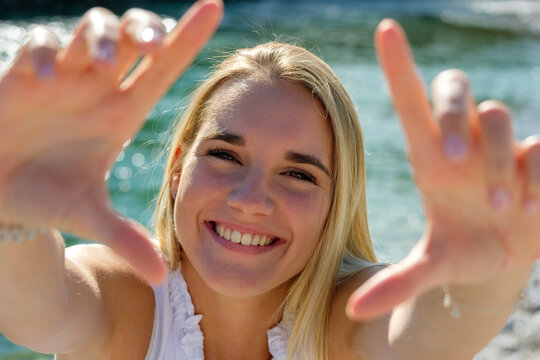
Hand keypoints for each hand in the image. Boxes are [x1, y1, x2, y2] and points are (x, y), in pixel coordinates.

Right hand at [0, 0, 222, 283]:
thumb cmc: (46, 198)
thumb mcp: (88, 214)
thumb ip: (125, 238)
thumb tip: (161, 276)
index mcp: (122, 113)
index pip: (163, 68)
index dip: (189, 36)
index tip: (216, 5)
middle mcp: (97, 89)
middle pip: (132, 37)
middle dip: (143, 28)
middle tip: (150, 42)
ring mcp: (61, 78)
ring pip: (89, 30)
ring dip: (96, 37)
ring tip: (96, 62)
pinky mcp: (22, 76)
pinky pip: (37, 48)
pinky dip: (41, 55)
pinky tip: (41, 79)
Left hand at [347, 19, 538, 319]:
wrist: (504, 259)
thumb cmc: (460, 251)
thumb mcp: (430, 269)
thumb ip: (395, 285)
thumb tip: (353, 313)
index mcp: (429, 159)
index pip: (410, 102)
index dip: (398, 64)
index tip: (385, 27)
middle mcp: (463, 144)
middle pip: (457, 93)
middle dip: (457, 118)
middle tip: (454, 164)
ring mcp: (502, 146)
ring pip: (499, 118)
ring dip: (499, 163)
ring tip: (504, 207)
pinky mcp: (537, 157)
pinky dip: (537, 175)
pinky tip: (530, 208)